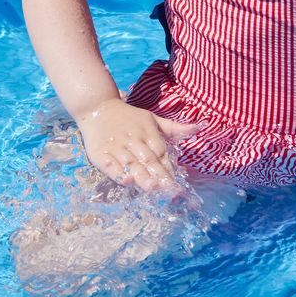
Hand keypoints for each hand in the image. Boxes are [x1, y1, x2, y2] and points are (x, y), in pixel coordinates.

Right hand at [75, 98, 199, 190]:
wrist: (97, 108)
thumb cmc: (128, 117)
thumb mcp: (151, 118)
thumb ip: (173, 127)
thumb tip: (198, 128)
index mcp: (147, 131)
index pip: (160, 151)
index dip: (168, 167)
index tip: (176, 182)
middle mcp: (132, 139)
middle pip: (147, 159)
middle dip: (158, 174)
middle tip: (168, 188)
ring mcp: (116, 146)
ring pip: (130, 163)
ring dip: (141, 175)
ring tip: (151, 187)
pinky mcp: (99, 153)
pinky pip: (110, 165)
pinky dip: (117, 172)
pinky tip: (126, 180)